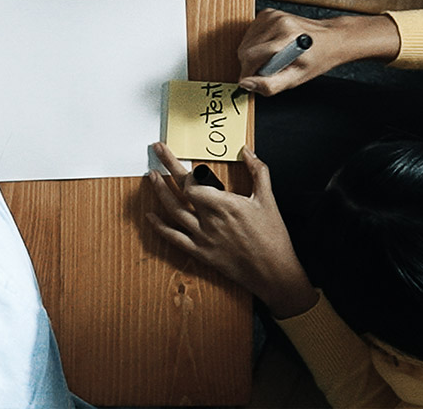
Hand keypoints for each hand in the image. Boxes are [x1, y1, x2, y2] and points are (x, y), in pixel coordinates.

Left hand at [144, 143, 318, 317]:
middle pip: (181, 191)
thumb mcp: (268, 200)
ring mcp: (203, 237)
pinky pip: (174, 238)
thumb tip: (248, 152)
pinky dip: (159, 226)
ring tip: (151, 176)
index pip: (195, 185)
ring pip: (174, 211)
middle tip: (158, 149)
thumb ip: (259, 172)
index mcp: (226, 205)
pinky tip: (150, 215)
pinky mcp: (200, 253)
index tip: (190, 168)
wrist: (273, 272)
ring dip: (160, 191)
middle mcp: (210, 220)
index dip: (189, 174)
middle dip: (167, 167)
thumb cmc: (273, 238)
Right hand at [237, 9, 401, 95]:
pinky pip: (249, 33)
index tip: (253, 80)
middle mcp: (278, 22)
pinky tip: (270, 46)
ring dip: (253, 54)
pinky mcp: (268, 13)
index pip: (250, 57)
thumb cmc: (317, 58)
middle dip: (251, 64)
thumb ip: (270, 84)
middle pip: (244, 49)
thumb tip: (246, 83)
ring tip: (272, 57)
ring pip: (245, 42)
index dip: (248, 72)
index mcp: (286, 38)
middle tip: (269, 69)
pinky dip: (255, 43)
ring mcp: (272, 16)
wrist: (330, 38)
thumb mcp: (296, 78)